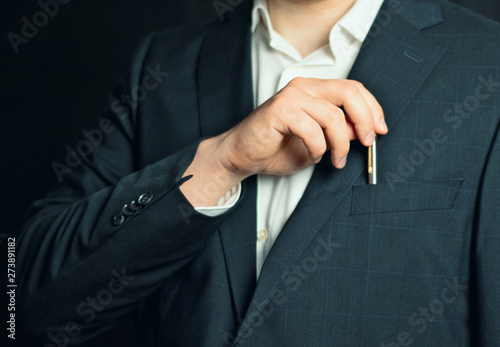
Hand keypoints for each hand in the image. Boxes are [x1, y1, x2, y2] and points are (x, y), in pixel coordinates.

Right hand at [217, 77, 387, 176]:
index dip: (372, 108)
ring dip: (340, 144)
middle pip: (349, 92)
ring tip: (335, 160)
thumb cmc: (276, 148)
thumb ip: (340, 132)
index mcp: (314, 89)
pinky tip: (313, 156)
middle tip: (368, 142)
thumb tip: (365, 130)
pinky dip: (318, 148)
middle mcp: (304, 86)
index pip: (354, 89)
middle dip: (365, 119)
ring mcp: (291, 96)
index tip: (380, 130)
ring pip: (333, 116)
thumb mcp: (319, 142)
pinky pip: (312, 129)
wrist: (242, 156)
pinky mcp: (279, 110)